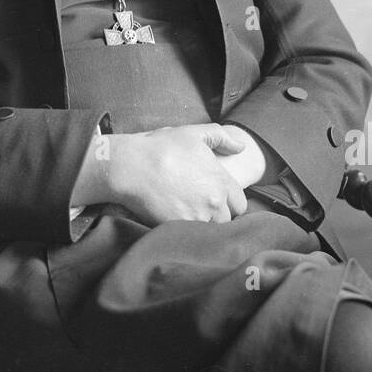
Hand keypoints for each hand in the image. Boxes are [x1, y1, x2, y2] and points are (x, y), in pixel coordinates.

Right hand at [97, 123, 253, 225]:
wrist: (130, 167)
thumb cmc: (160, 147)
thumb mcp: (192, 133)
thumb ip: (221, 137)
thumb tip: (242, 147)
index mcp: (220, 181)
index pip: (240, 204)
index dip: (228, 202)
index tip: (213, 198)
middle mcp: (213, 202)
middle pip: (227, 221)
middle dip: (216, 216)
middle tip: (199, 207)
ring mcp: (197, 218)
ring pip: (210, 231)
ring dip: (202, 226)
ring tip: (186, 215)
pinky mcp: (179, 229)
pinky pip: (190, 237)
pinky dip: (185, 232)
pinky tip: (174, 220)